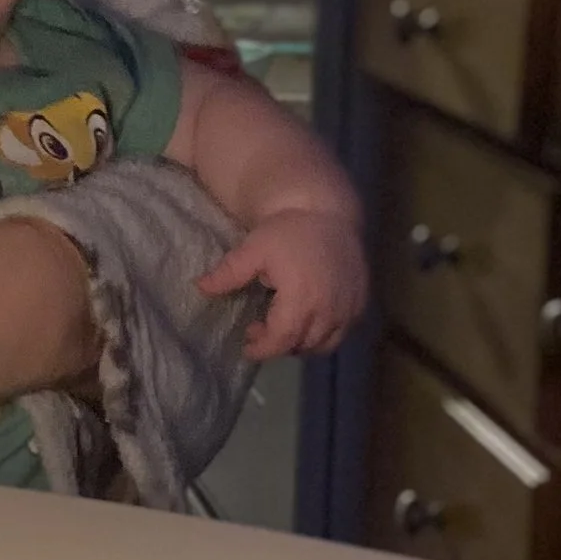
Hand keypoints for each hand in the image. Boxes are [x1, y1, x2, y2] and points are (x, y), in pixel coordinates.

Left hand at [196, 207, 366, 362]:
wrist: (329, 212)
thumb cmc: (287, 230)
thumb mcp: (253, 249)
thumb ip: (229, 273)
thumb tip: (199, 288)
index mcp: (301, 298)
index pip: (282, 339)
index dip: (264, 348)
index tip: (247, 346)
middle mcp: (330, 309)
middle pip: (303, 345)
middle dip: (279, 344)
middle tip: (259, 330)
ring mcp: (350, 308)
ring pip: (325, 344)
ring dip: (302, 342)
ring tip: (283, 325)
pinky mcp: (361, 303)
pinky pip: (343, 331)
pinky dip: (324, 333)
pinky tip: (308, 317)